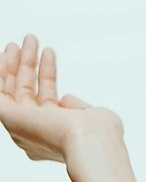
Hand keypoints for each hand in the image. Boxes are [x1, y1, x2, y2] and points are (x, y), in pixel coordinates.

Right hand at [0, 33, 122, 164]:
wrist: (91, 142)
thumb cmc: (100, 134)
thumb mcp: (91, 116)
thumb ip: (74, 108)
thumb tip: (63, 99)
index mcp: (55, 137)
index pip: (44, 100)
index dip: (43, 76)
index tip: (46, 54)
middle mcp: (34, 135)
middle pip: (25, 92)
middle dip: (27, 65)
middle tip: (29, 41)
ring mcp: (21, 128)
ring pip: (14, 89)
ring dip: (19, 62)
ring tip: (28, 39)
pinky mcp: (10, 118)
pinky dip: (1, 73)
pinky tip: (6, 55)